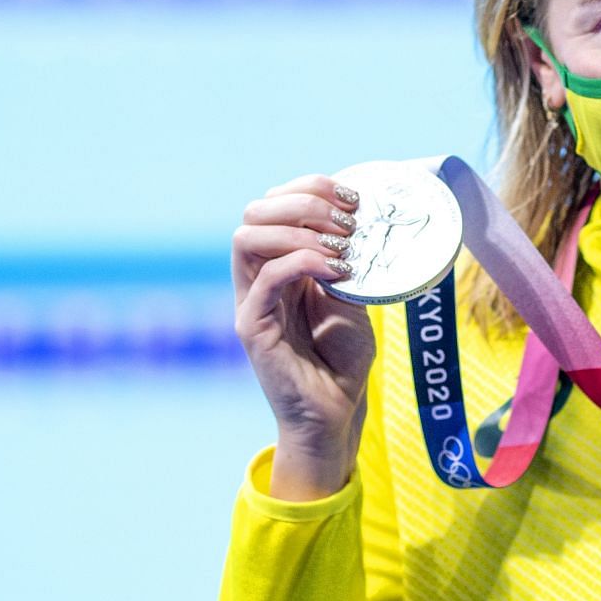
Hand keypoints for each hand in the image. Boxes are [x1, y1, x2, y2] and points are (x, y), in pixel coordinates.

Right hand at [232, 172, 375, 489]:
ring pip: (247, 236)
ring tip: (342, 243)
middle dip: (304, 201)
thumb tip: (354, 224)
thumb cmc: (342, 359)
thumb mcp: (350, 297)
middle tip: (348, 220)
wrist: (335, 412)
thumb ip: (342, 262)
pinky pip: (264, 278)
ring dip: (299, 228)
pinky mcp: (252, 327)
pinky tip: (337, 269)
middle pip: (255, 212)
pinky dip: (302, 261)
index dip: (308, 188)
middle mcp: (257, 277)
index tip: (351, 197)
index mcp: (279, 264)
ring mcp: (251, 301)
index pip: (273, 205)